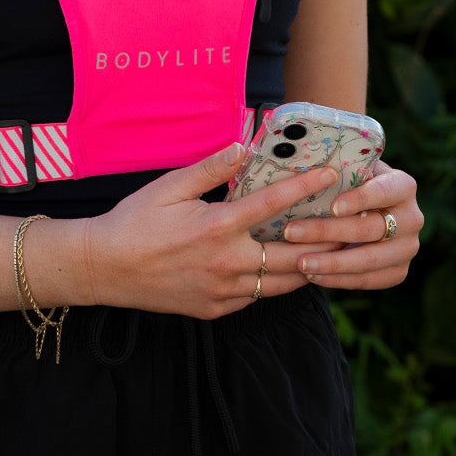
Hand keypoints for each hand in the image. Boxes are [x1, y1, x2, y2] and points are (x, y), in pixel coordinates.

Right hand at [84, 142, 345, 318]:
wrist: (104, 270)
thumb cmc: (133, 222)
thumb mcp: (168, 188)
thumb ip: (210, 169)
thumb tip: (243, 146)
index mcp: (216, 227)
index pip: (272, 204)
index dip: (305, 187)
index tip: (330, 173)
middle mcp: (226, 263)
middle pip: (293, 255)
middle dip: (326, 241)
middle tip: (352, 227)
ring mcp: (222, 291)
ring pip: (281, 283)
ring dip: (307, 267)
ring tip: (331, 252)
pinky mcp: (215, 310)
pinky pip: (257, 298)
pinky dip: (274, 284)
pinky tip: (285, 271)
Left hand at [277, 158, 422, 290]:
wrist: (368, 213)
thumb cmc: (350, 185)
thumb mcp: (350, 171)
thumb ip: (339, 166)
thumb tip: (310, 163)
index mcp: (403, 186)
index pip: (384, 191)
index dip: (360, 199)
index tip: (332, 207)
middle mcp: (412, 217)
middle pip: (370, 228)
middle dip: (328, 231)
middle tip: (292, 232)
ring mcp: (408, 247)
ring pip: (369, 259)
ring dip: (332, 263)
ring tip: (300, 262)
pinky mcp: (399, 271)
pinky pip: (369, 280)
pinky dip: (339, 280)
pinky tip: (313, 276)